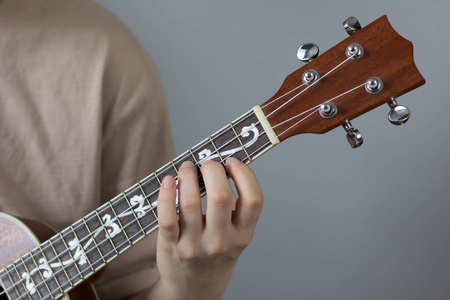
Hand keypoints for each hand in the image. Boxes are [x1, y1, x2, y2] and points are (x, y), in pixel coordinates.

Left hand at [150, 158, 262, 299]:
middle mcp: (221, 242)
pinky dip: (166, 194)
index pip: (254, 200)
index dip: (245, 174)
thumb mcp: (236, 238)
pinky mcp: (171, 247)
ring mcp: (194, 246)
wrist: (194, 290)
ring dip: (187, 176)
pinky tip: (169, 181)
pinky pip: (166, 217)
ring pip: (190, 202)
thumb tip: (223, 167)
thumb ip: (236, 209)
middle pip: (221, 196)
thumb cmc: (216, 256)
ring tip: (187, 168)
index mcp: (242, 236)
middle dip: (213, 170)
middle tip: (207, 164)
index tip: (233, 162)